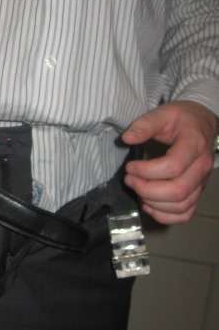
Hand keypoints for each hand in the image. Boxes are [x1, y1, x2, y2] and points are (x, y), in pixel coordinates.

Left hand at [121, 101, 217, 224]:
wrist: (202, 124)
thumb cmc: (181, 119)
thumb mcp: (163, 113)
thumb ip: (144, 125)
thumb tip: (126, 138)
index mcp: (194, 145)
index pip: (174, 166)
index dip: (147, 171)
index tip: (130, 166)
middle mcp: (202, 167)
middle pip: (177, 191)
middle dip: (146, 189)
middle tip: (129, 179)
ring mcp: (201, 183)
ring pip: (180, 206)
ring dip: (152, 203)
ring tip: (136, 188)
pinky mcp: (196, 193)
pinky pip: (184, 214)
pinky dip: (164, 215)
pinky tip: (148, 204)